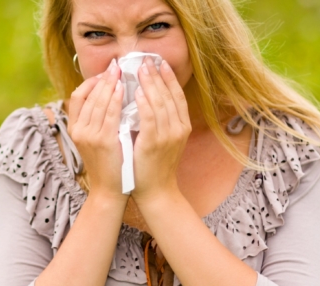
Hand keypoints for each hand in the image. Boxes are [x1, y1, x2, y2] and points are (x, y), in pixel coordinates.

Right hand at [67, 59, 126, 202]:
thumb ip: (99, 121)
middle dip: (102, 79)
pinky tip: (124, 89)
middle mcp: (78, 130)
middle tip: (116, 65)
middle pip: (87, 95)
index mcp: (75, 129)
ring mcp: (88, 135)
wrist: (110, 191)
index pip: (76, 97)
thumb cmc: (109, 165)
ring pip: (98, 102)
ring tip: (121, 72)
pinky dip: (115, 99)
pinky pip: (109, 114)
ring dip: (109, 84)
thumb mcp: (97, 140)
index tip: (105, 74)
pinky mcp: (102, 141)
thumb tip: (110, 97)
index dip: (90, 82)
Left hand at [131, 57, 190, 201]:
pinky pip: (150, 118)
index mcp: (182, 126)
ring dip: (149, 84)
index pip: (177, 96)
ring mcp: (168, 136)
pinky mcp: (154, 143)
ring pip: (160, 103)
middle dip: (157, 76)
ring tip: (140, 69)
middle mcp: (178, 129)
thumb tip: (147, 99)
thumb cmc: (154, 166)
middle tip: (146, 60)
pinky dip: (144, 103)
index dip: (169, 78)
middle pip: (169, 95)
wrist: (156, 192)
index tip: (161, 63)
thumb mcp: (163, 140)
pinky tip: (137, 91)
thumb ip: (159, 121)